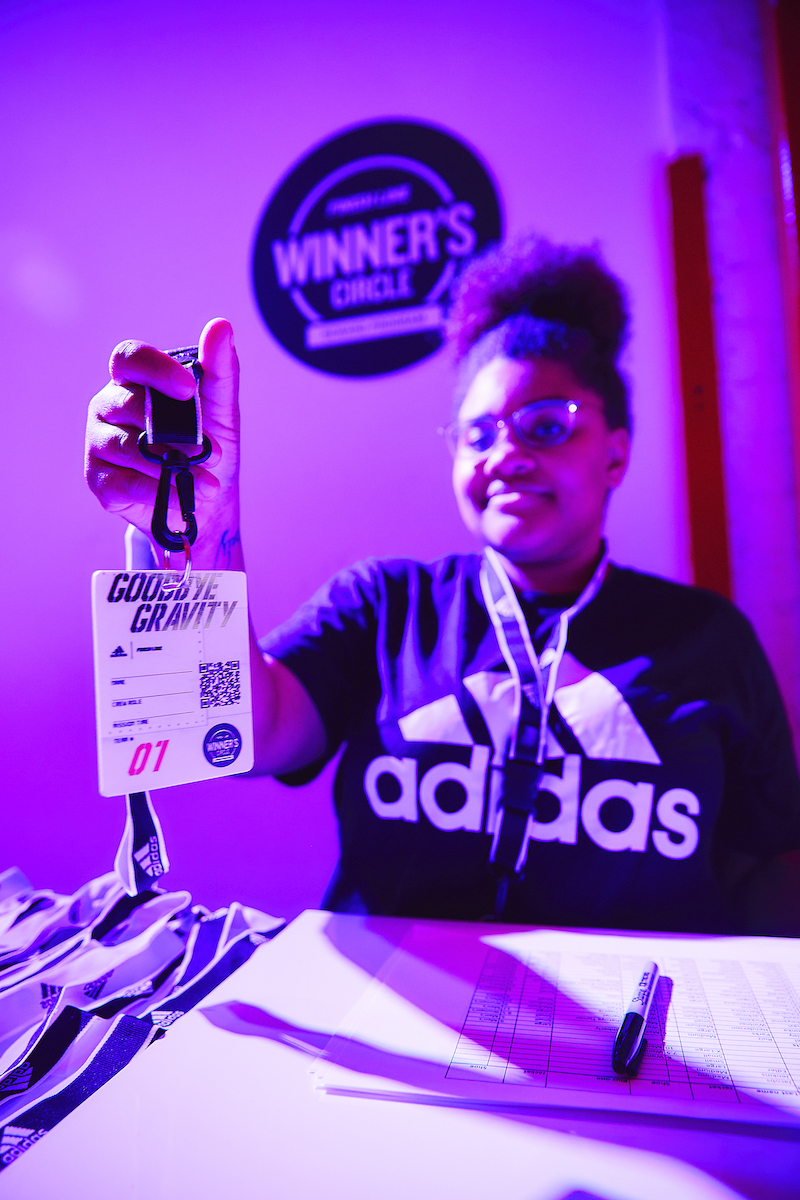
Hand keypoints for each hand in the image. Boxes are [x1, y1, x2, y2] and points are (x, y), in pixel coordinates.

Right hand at [85, 318, 240, 567]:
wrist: (202, 505)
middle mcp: (109, 406)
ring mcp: (99, 442)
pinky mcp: (99, 479)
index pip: (130, 357)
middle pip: (128, 403)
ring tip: (208, 485)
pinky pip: (123, 482)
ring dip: (173, 468)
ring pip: (128, 446)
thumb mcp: (221, 411)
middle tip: (212, 453)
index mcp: (135, 381)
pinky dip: (157, 492)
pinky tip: (180, 500)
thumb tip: (220, 326)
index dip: (156, 368)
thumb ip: (219, 371)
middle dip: (175, 431)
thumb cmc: (207, 450)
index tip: (189, 388)